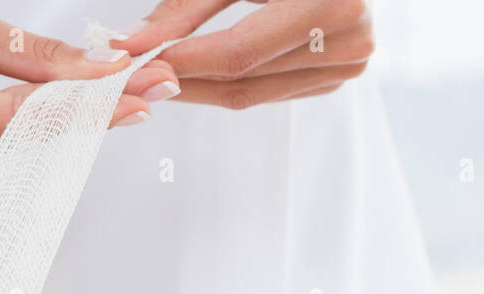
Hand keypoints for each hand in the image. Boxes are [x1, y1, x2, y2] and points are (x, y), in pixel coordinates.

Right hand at [0, 0, 178, 184]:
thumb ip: (36, 57)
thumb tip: (105, 74)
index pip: (21, 121)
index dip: (86, 112)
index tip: (141, 100)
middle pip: (28, 141)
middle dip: (90, 114)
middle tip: (154, 86)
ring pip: (19, 151)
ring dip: (64, 123)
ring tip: (110, 92)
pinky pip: (0, 154)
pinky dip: (30, 131)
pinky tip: (50, 110)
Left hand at [114, 0, 373, 109]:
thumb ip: (187, 5)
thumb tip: (133, 43)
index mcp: (333, 2)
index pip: (241, 52)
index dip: (186, 61)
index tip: (139, 63)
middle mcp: (349, 43)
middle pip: (243, 79)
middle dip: (184, 78)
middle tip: (137, 76)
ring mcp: (346, 67)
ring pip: (253, 93)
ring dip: (201, 87)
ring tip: (161, 72)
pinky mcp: (335, 78)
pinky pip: (269, 92)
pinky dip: (231, 85)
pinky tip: (201, 74)